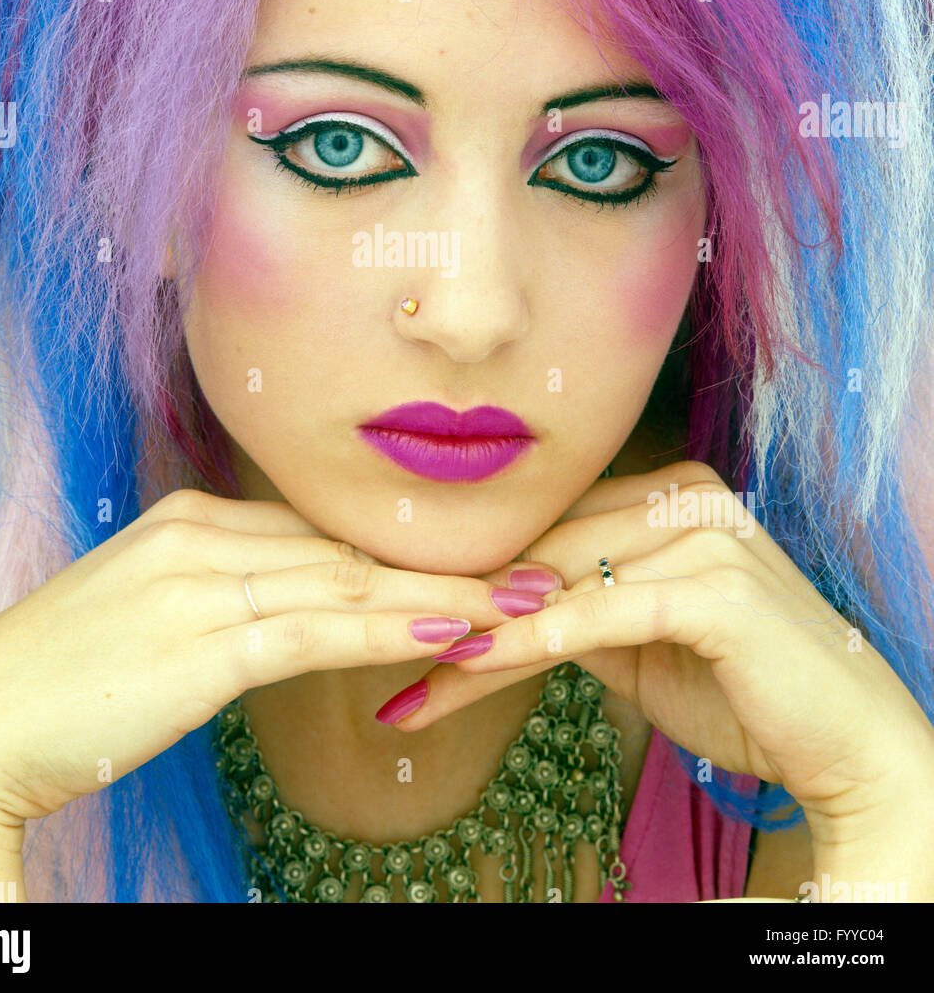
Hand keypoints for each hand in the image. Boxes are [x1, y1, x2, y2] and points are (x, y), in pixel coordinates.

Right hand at [0, 489, 545, 827]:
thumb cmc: (60, 680)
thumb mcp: (149, 615)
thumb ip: (222, 594)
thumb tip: (294, 604)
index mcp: (191, 519)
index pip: (324, 529)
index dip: (405, 546)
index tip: (476, 553)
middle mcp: (202, 533)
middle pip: (349, 547)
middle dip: (446, 561)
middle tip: (537, 565)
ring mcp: (201, 582)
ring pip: (348, 582)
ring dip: (445, 595)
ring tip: (527, 600)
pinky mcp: (200, 643)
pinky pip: (316, 630)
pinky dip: (392, 630)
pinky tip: (455, 635)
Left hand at [384, 462, 933, 848]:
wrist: (845, 743)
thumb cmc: (742, 689)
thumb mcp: (639, 643)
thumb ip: (574, 610)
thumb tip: (491, 613)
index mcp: (669, 493)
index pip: (547, 528)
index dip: (476, 574)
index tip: (407, 616)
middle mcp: (685, 496)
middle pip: (543, 549)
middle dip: (465, 607)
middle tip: (392, 653)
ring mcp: (705, 534)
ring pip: (561, 580)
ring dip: (485, 633)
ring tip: (422, 678)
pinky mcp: (717, 587)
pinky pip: (602, 611)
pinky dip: (536, 639)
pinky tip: (480, 665)